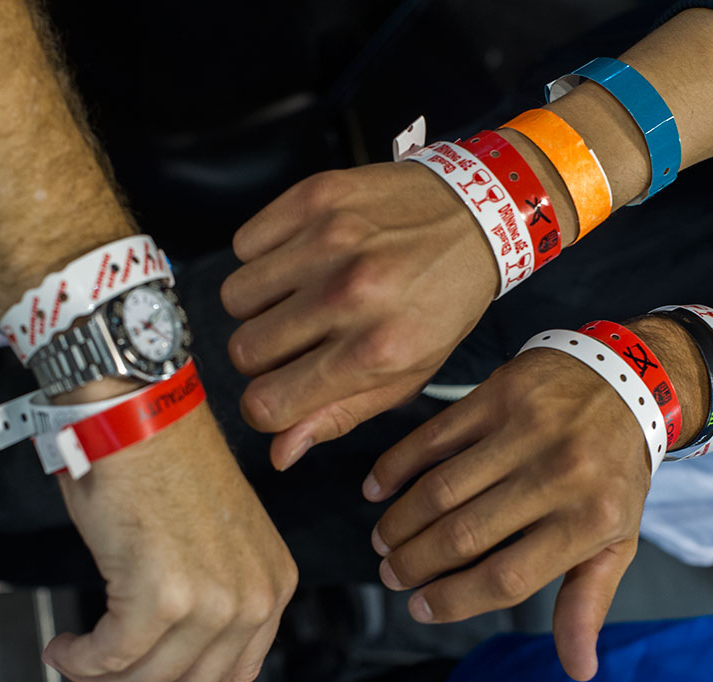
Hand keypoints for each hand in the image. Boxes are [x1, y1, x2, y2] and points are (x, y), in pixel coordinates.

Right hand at [42, 404, 297, 681]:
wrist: (141, 415)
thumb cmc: (166, 461)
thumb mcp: (216, 540)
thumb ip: (212, 596)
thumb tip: (169, 654)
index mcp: (274, 582)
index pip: (235, 672)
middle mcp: (254, 597)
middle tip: (97, 676)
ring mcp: (212, 601)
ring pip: (146, 678)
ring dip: (98, 679)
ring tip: (72, 658)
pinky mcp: (161, 598)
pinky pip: (111, 658)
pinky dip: (79, 661)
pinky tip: (62, 647)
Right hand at [222, 162, 497, 470]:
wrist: (477, 214)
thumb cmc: (442, 304)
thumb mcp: (407, 374)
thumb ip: (339, 416)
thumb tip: (280, 453)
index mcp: (376, 350)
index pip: (269, 403)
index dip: (266, 406)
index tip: (281, 391)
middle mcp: (350, 295)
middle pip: (244, 351)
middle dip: (262, 355)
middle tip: (299, 339)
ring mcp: (330, 241)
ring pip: (235, 298)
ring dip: (260, 304)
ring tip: (301, 295)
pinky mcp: (315, 196)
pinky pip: (244, 245)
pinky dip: (264, 256)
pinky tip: (303, 258)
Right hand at [362, 348, 650, 680]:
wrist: (632, 379)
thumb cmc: (615, 473)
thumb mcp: (616, 539)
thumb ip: (588, 602)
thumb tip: (578, 670)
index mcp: (588, 521)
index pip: (506, 577)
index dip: (454, 599)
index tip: (420, 608)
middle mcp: (558, 475)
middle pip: (465, 535)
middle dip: (416, 564)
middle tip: (392, 575)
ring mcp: (526, 431)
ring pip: (441, 488)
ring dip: (401, 521)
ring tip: (384, 542)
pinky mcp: (500, 393)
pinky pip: (434, 436)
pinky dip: (397, 465)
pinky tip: (376, 489)